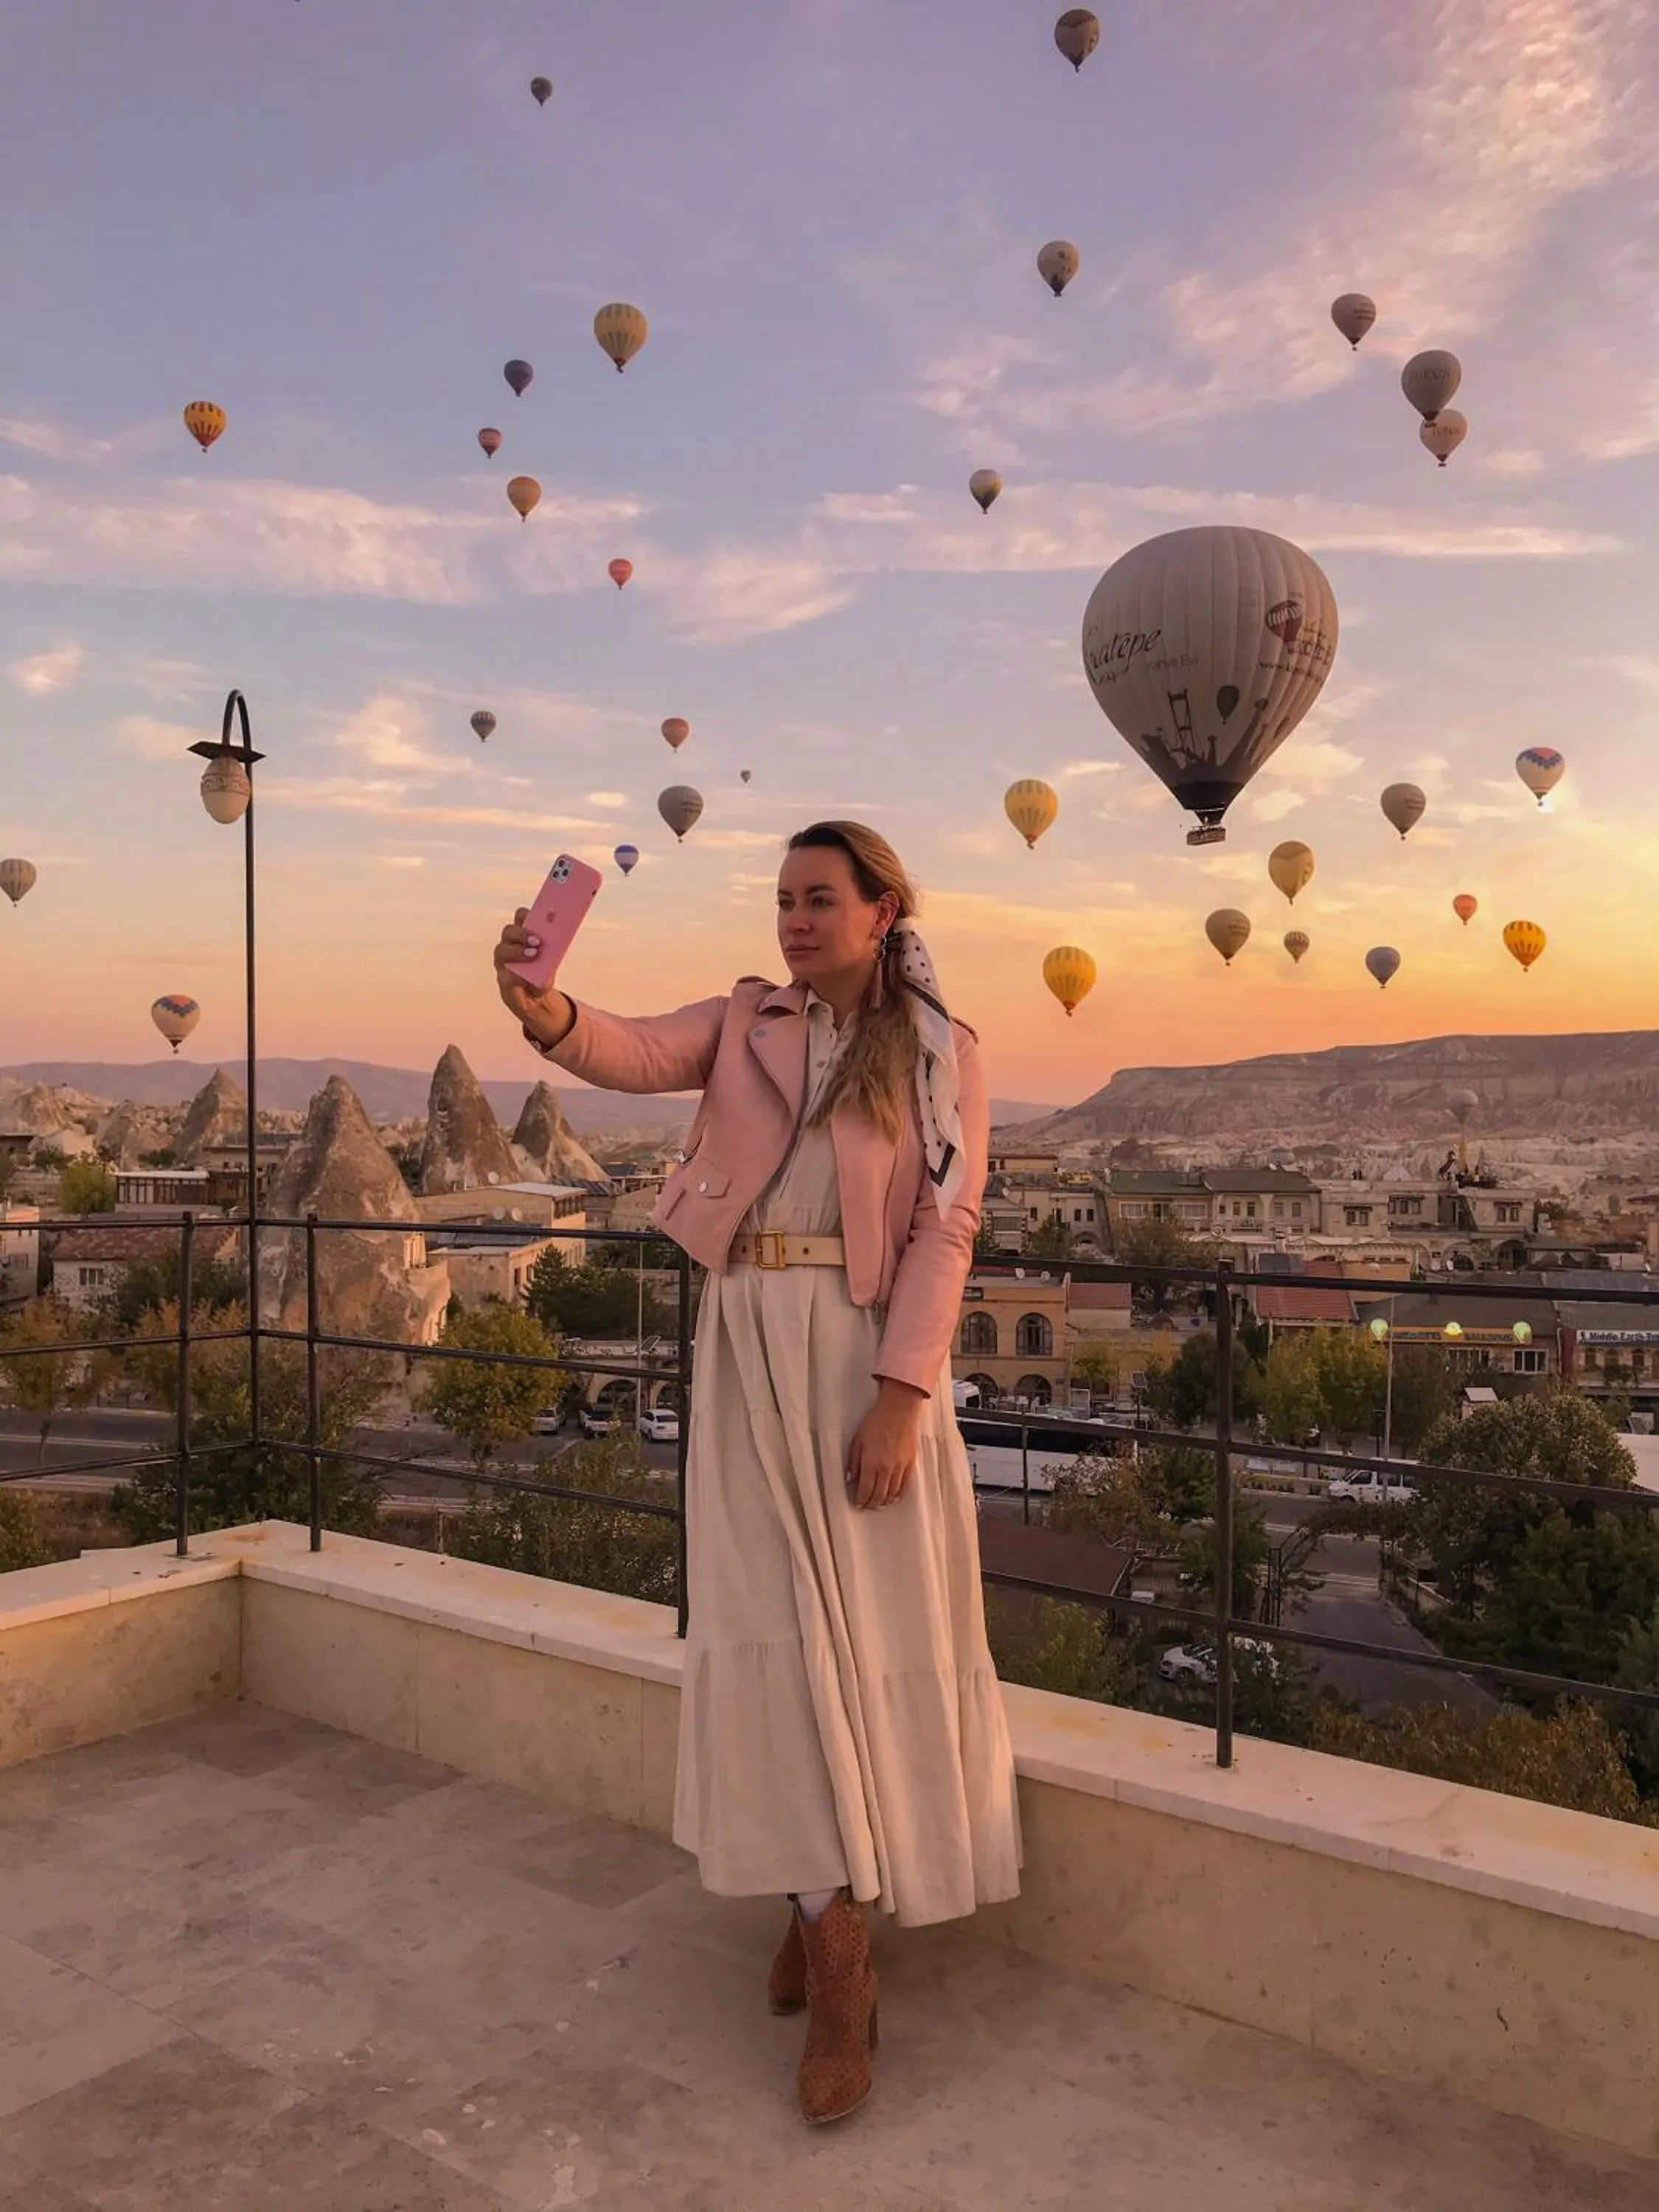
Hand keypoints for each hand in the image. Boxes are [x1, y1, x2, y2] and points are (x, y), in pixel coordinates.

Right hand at [493, 909, 571, 1042]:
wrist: (536, 998)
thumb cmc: (543, 973)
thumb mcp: (552, 961)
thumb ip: (553, 951)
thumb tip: (557, 943)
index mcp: (522, 935)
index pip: (520, 918)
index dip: (526, 914)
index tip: (536, 914)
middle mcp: (509, 945)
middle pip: (509, 931)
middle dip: (523, 933)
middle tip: (537, 941)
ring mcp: (503, 962)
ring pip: (502, 950)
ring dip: (518, 951)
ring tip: (533, 955)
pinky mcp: (503, 979)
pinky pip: (506, 975)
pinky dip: (517, 975)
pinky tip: (527, 977)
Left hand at [848, 1381, 924, 1509]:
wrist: (899, 1410)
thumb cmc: (876, 1421)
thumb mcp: (857, 1440)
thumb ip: (853, 1461)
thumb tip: (850, 1478)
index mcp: (871, 1463)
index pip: (865, 1490)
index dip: (861, 1500)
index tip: (857, 1503)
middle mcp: (886, 1469)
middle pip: (879, 1495)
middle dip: (871, 1503)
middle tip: (866, 1506)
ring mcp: (900, 1467)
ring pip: (893, 1492)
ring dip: (884, 1501)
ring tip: (878, 1503)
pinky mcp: (911, 1463)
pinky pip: (905, 1485)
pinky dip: (899, 1494)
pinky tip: (894, 1497)